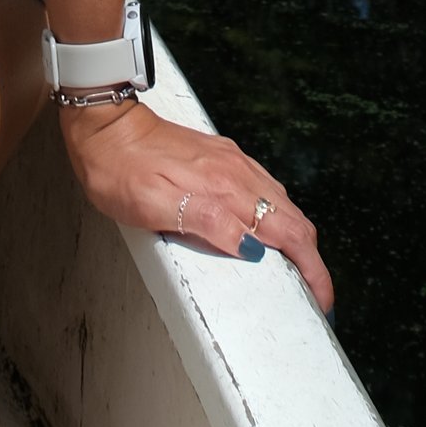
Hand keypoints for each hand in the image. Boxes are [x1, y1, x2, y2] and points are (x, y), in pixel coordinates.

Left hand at [57, 97, 331, 313]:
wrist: (104, 126)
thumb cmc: (119, 170)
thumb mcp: (153, 206)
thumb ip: (206, 222)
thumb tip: (252, 246)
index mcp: (224, 189)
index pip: (286, 233)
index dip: (311, 270)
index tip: (322, 300)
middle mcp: (236, 173)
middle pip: (294, 220)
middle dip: (314, 261)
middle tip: (319, 297)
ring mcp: (231, 162)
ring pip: (283, 203)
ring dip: (300, 240)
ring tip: (302, 272)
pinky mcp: (222, 157)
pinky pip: (265, 189)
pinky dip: (280, 217)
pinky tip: (272, 229)